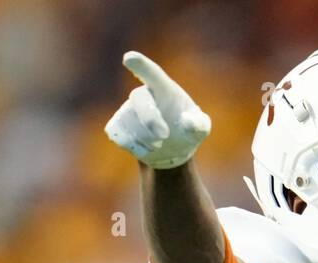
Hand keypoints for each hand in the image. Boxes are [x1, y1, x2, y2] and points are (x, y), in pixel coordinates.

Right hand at [105, 51, 211, 168]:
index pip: (151, 72)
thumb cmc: (187, 130)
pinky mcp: (118, 125)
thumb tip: (188, 122)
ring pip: (130, 123)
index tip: (129, 58)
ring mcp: (128, 109)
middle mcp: (143, 94)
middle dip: (150, 120)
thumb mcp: (200, 128)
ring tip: (159, 144)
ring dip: (147, 140)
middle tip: (164, 136)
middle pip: (139, 100)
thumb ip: (198, 124)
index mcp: (163, 88)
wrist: (173, 149)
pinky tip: (145, 148)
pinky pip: (118, 135)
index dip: (140, 64)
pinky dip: (134, 146)